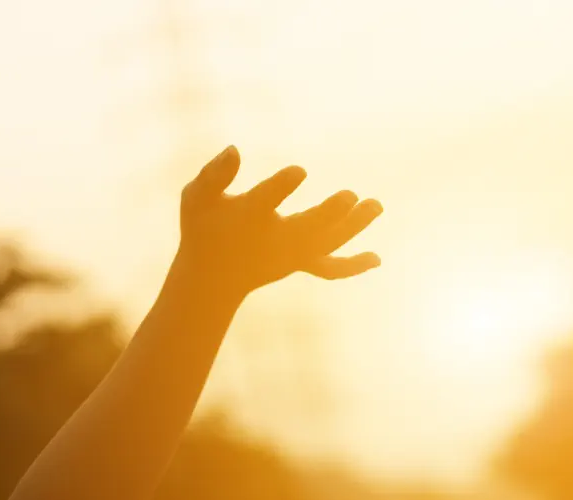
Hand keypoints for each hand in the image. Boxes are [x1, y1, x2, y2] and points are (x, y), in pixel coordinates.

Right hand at [173, 146, 382, 300]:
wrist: (212, 277)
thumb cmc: (203, 228)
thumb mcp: (196, 197)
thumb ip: (213, 174)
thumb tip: (234, 149)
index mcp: (248, 218)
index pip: (266, 201)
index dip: (282, 187)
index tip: (300, 172)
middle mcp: (273, 240)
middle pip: (306, 228)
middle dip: (329, 215)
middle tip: (351, 196)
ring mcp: (290, 255)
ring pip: (325, 243)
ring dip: (353, 227)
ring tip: (376, 205)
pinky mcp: (300, 261)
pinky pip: (329, 268)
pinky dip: (352, 266)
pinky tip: (377, 258)